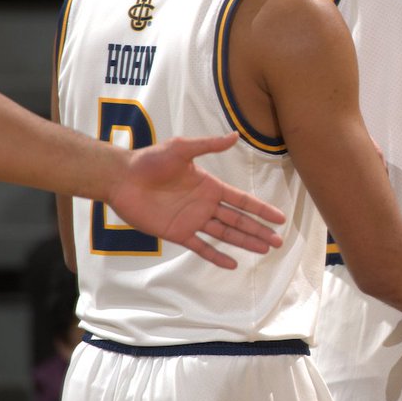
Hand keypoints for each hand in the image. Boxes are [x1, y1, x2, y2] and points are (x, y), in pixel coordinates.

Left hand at [109, 133, 284, 268]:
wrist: (122, 178)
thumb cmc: (150, 160)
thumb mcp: (182, 148)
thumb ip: (209, 145)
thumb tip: (235, 136)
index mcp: (211, 186)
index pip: (242, 201)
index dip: (261, 209)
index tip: (279, 218)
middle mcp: (206, 205)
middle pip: (239, 221)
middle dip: (259, 230)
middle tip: (278, 241)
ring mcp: (193, 220)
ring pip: (225, 234)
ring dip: (245, 242)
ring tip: (264, 250)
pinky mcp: (177, 233)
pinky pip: (201, 246)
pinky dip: (216, 256)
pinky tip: (232, 264)